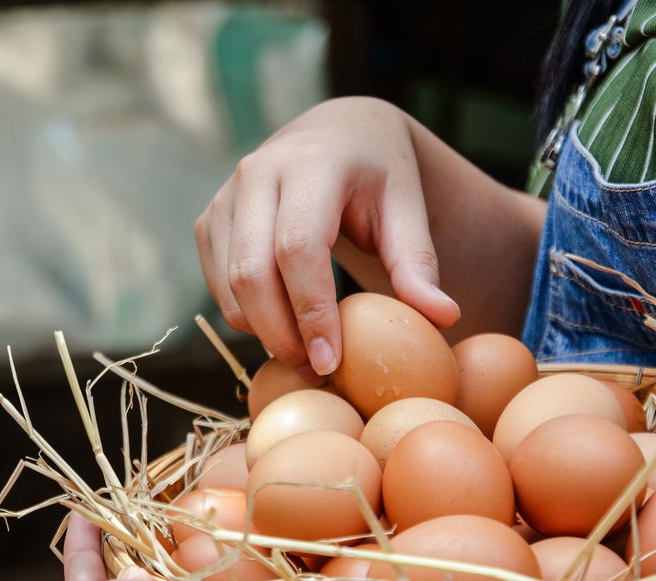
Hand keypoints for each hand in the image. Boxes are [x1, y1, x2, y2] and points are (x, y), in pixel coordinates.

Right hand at [195, 96, 461, 378]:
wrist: (336, 133)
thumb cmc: (379, 174)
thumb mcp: (407, 207)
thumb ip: (419, 262)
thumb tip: (445, 318)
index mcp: (312, 163)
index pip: (298, 247)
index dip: (311, 310)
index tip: (331, 362)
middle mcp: (257, 172)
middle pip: (253, 272)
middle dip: (281, 334)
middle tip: (317, 372)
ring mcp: (225, 195)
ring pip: (230, 284)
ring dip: (262, 331)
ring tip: (304, 354)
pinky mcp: (209, 218)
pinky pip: (217, 283)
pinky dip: (245, 316)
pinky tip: (282, 326)